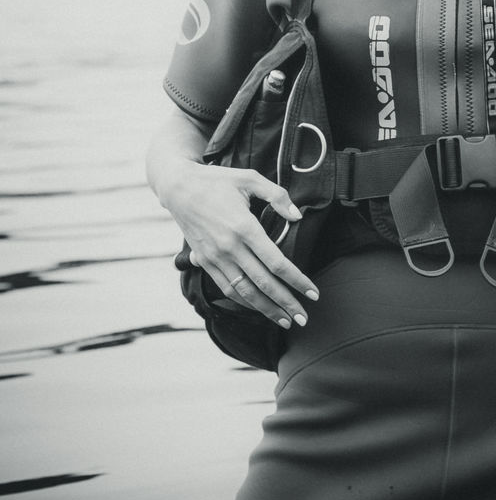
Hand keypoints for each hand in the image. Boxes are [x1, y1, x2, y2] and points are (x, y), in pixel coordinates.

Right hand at [165, 161, 318, 328]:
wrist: (178, 188)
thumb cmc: (216, 181)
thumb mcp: (249, 179)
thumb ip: (277, 196)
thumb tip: (297, 216)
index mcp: (244, 227)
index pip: (276, 262)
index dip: (297, 280)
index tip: (313, 293)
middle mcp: (229, 247)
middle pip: (264, 284)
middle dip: (286, 303)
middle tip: (304, 319)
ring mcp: (216, 257)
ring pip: (245, 292)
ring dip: (266, 309)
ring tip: (284, 320)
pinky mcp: (206, 262)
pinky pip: (227, 288)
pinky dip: (244, 302)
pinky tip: (259, 308)